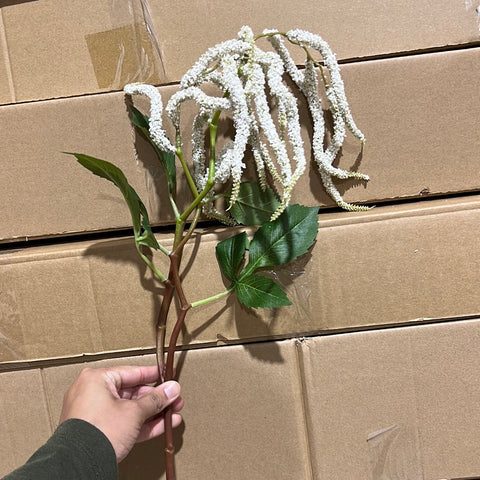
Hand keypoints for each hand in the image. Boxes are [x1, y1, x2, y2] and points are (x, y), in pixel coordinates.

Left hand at [59, 365, 182, 461]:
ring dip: (153, 413)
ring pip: (129, 409)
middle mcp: (92, 393)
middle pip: (132, 392)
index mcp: (96, 379)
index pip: (132, 372)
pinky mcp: (96, 432)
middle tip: (173, 399)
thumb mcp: (134, 412)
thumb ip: (155, 399)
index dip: (153, 374)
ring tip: (171, 414)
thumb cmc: (96, 434)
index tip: (166, 374)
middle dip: (156, 398)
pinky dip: (141, 425)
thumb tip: (171, 390)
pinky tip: (160, 426)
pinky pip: (123, 423)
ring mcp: (93, 414)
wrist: (79, 467)